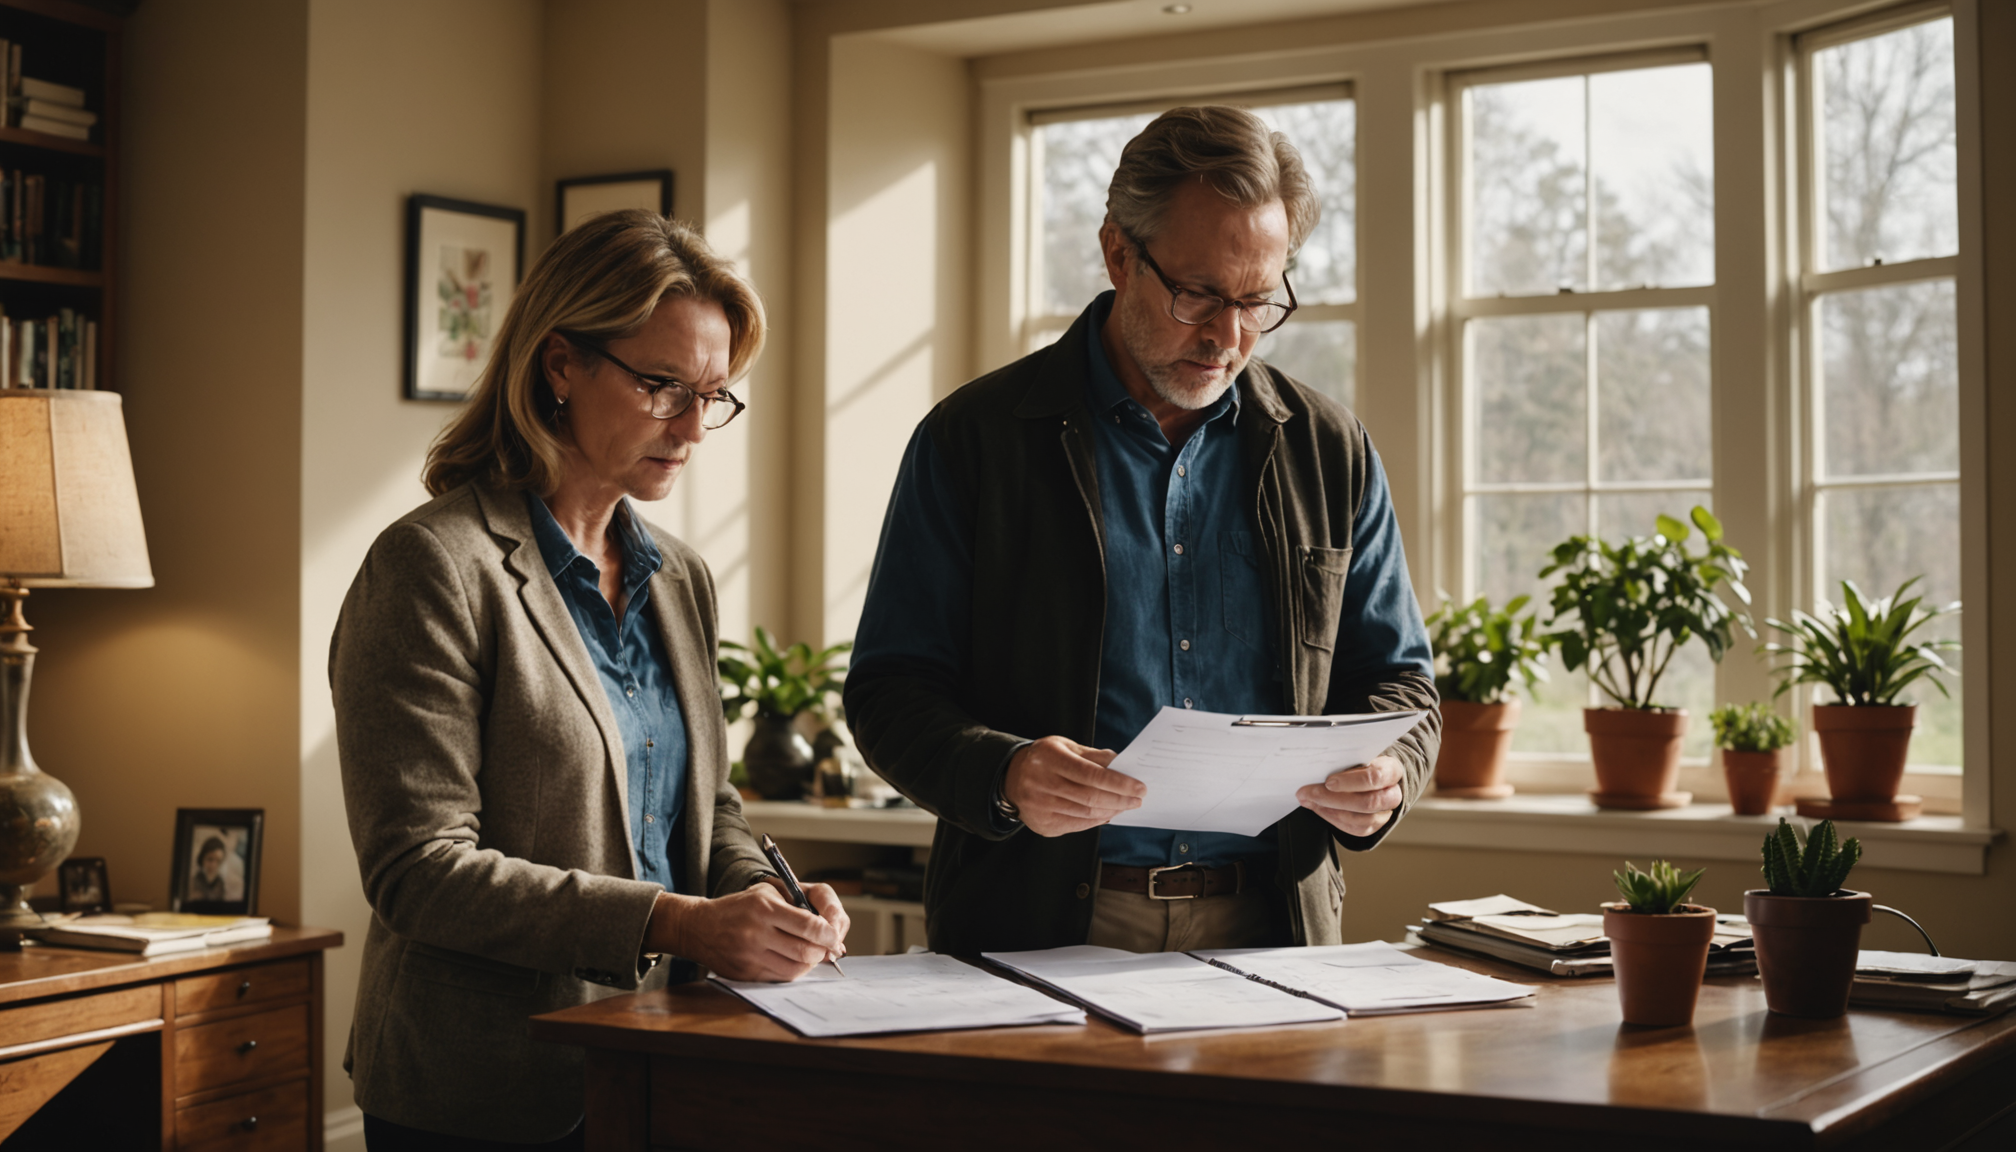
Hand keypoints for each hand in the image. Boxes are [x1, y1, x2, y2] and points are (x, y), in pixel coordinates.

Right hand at [646, 881, 847, 981]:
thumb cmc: (740, 907)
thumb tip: (829, 931)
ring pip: (794, 970)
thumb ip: (798, 907)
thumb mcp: (766, 894)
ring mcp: (750, 956)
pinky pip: (779, 978)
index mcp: (764, 908)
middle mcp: (757, 933)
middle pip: (804, 951)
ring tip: (811, 954)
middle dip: (822, 952)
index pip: (808, 926)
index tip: (835, 937)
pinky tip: (794, 961)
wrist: (700, 926)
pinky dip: (792, 971)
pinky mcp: (745, 974)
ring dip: (810, 964)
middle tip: (827, 948)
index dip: (828, 934)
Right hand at [1003, 735, 1143, 836]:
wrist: (1009, 777)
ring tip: (1125, 805)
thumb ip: (1093, 756)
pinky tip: (1107, 813)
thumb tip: (1123, 764)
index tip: (1139, 787)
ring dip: (1111, 811)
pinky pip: (1077, 825)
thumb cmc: (1044, 759)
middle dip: (1120, 799)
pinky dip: (1096, 820)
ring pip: (1085, 814)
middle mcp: (1041, 783)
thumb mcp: (1065, 747)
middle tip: (1138, 799)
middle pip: (1090, 797)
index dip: (1119, 783)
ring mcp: (1040, 807)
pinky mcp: (1042, 825)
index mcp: (1050, 759)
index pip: (1091, 775)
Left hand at [1296, 754, 1404, 837]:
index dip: (1351, 782)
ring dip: (1330, 810)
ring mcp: (1386, 812)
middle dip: (1334, 799)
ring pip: (1361, 820)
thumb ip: (1344, 760)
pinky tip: (1319, 808)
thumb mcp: (1357, 755)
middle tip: (1309, 792)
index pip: (1375, 776)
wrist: (1377, 775)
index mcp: (1391, 770)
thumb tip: (1316, 768)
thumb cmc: (1364, 762)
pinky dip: (1333, 818)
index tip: (1328, 781)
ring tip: (1309, 800)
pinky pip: (1356, 829)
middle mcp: (1393, 793)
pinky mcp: (1376, 825)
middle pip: (1368, 802)